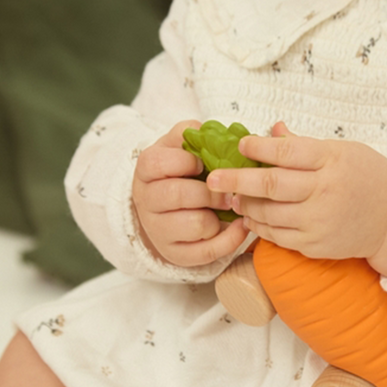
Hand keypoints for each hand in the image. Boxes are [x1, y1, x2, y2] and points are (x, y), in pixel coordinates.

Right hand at [132, 121, 247, 266]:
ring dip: (218, 216)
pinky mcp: (176, 254)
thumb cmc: (179, 173)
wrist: (166, 210)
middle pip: (180, 194)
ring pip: (196, 224)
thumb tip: (212, 131)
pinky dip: (230, 239)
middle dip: (212, 192)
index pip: (161, 163)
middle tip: (227, 191)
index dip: (189, 162)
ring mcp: (159, 231)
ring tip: (225, 209)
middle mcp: (147, 201)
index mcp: (146, 170)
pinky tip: (239, 226)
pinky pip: (208, 251)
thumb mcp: (179, 148)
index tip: (204, 164)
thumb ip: (192, 135)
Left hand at [207, 122, 386, 276]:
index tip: (240, 145)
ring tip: (232, 197)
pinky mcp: (315, 245)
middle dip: (235, 180)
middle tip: (212, 178)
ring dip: (245, 205)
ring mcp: (318, 221)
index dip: (258, 148)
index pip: (286, 151)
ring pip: (268, 214)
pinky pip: (277, 236)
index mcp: (331, 161)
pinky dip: (259, 227)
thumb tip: (270, 130)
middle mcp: (324, 192)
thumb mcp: (341, 151)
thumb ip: (303, 144)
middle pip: (270, 184)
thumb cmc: (367, 177)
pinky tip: (251, 217)